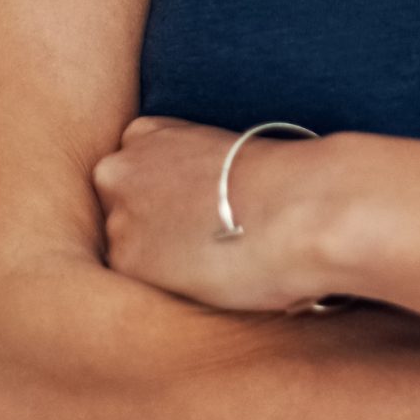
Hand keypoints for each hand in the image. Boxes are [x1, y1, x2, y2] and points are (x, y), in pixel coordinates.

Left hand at [92, 115, 349, 315]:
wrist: (302, 207)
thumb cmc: (287, 180)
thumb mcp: (230, 154)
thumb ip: (198, 172)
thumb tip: (206, 204)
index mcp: (145, 133)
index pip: (135, 167)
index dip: (168, 190)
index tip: (199, 203)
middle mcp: (118, 172)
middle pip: (122, 207)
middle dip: (154, 223)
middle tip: (204, 235)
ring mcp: (118, 218)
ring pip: (129, 247)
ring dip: (160, 258)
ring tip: (214, 261)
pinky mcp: (128, 264)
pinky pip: (141, 283)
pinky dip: (170, 286)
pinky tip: (209, 279)